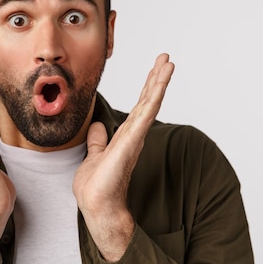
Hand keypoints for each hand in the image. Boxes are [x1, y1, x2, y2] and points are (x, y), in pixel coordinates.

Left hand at [73, 53, 174, 261]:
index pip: (139, 106)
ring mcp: (135, 137)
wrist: (96, 205)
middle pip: (147, 100)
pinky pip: (146, 113)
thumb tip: (98, 126)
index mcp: (125, 136)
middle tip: (166, 58)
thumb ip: (98, 140)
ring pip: (150, 103)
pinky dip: (154, 96)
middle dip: (156, 78)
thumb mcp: (94, 155)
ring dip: (159, 82)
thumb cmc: (96, 187)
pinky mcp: (132, 141)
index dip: (147, 87)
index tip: (154, 69)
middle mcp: (133, 134)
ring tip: (168, 63)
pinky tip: (160, 82)